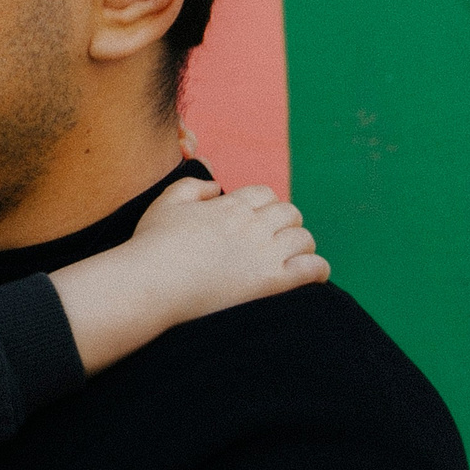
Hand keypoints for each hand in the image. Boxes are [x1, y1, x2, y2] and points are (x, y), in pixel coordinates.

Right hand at [49, 178, 326, 375]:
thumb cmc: (153, 245)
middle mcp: (252, 225)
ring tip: (291, 259)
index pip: (265, 194)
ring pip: (303, 238)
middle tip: (275, 241)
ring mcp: (263, 253)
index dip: (265, 205)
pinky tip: (313, 276)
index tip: (258, 220)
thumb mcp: (165, 203)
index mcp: (229, 206)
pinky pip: (311, 268)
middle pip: (289, 213)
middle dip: (285, 223)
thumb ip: (191, 187)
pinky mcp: (270, 282)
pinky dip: (318, 269)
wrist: (152, 282)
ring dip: (300, 246)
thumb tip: (215, 186)